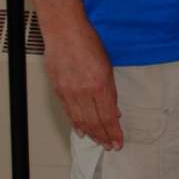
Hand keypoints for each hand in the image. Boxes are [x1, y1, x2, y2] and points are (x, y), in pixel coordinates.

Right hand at [43, 23, 121, 149]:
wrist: (65, 32)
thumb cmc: (88, 42)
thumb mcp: (107, 65)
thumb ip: (110, 90)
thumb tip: (113, 110)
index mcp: (100, 84)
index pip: (108, 116)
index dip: (114, 132)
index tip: (119, 141)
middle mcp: (84, 92)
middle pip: (95, 122)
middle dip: (104, 136)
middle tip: (110, 146)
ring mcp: (70, 92)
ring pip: (81, 120)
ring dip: (91, 133)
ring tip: (99, 142)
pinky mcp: (59, 90)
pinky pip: (69, 112)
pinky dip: (76, 123)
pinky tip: (82, 131)